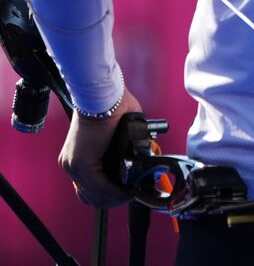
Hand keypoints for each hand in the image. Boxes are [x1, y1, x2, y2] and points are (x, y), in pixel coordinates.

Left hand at [60, 87, 141, 206]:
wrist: (105, 98)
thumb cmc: (113, 107)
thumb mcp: (119, 134)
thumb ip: (123, 149)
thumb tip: (139, 158)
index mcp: (77, 157)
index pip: (87, 188)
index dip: (107, 195)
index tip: (125, 192)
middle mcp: (71, 163)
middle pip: (90, 196)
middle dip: (112, 199)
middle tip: (130, 195)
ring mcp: (74, 165)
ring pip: (95, 195)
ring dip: (116, 197)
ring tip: (131, 193)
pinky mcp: (81, 164)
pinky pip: (100, 187)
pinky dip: (116, 192)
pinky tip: (128, 190)